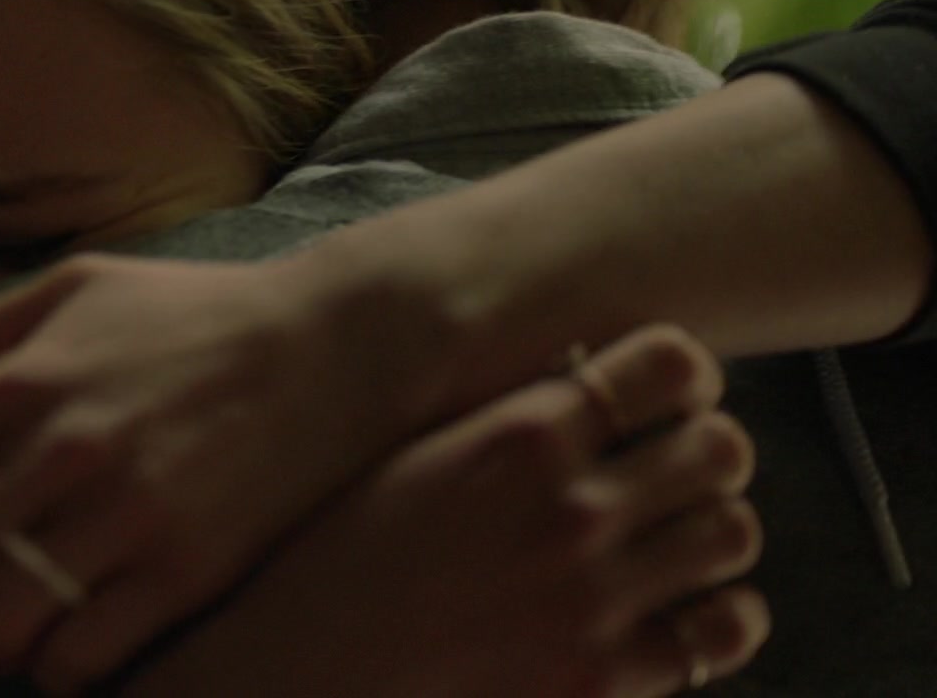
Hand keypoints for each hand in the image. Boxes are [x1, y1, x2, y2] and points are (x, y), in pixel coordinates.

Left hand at [0, 251, 442, 679]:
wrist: (333, 346)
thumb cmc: (191, 313)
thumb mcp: (72, 289)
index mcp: (21, 379)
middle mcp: (61, 449)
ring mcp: (124, 516)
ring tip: (17, 616)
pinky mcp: (184, 571)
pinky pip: (80, 658)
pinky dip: (60, 664)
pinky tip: (78, 635)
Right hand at [122, 325, 767, 697]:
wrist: (299, 671)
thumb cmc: (332, 560)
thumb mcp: (406, 457)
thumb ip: (500, 417)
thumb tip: (577, 378)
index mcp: (520, 434)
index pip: (671, 367)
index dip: (683, 376)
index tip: (670, 393)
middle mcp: (571, 507)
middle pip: (721, 448)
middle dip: (704, 452)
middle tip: (674, 468)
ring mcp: (594, 596)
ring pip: (734, 532)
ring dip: (711, 527)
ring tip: (674, 537)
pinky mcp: (603, 677)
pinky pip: (722, 630)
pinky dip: (719, 615)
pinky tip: (682, 609)